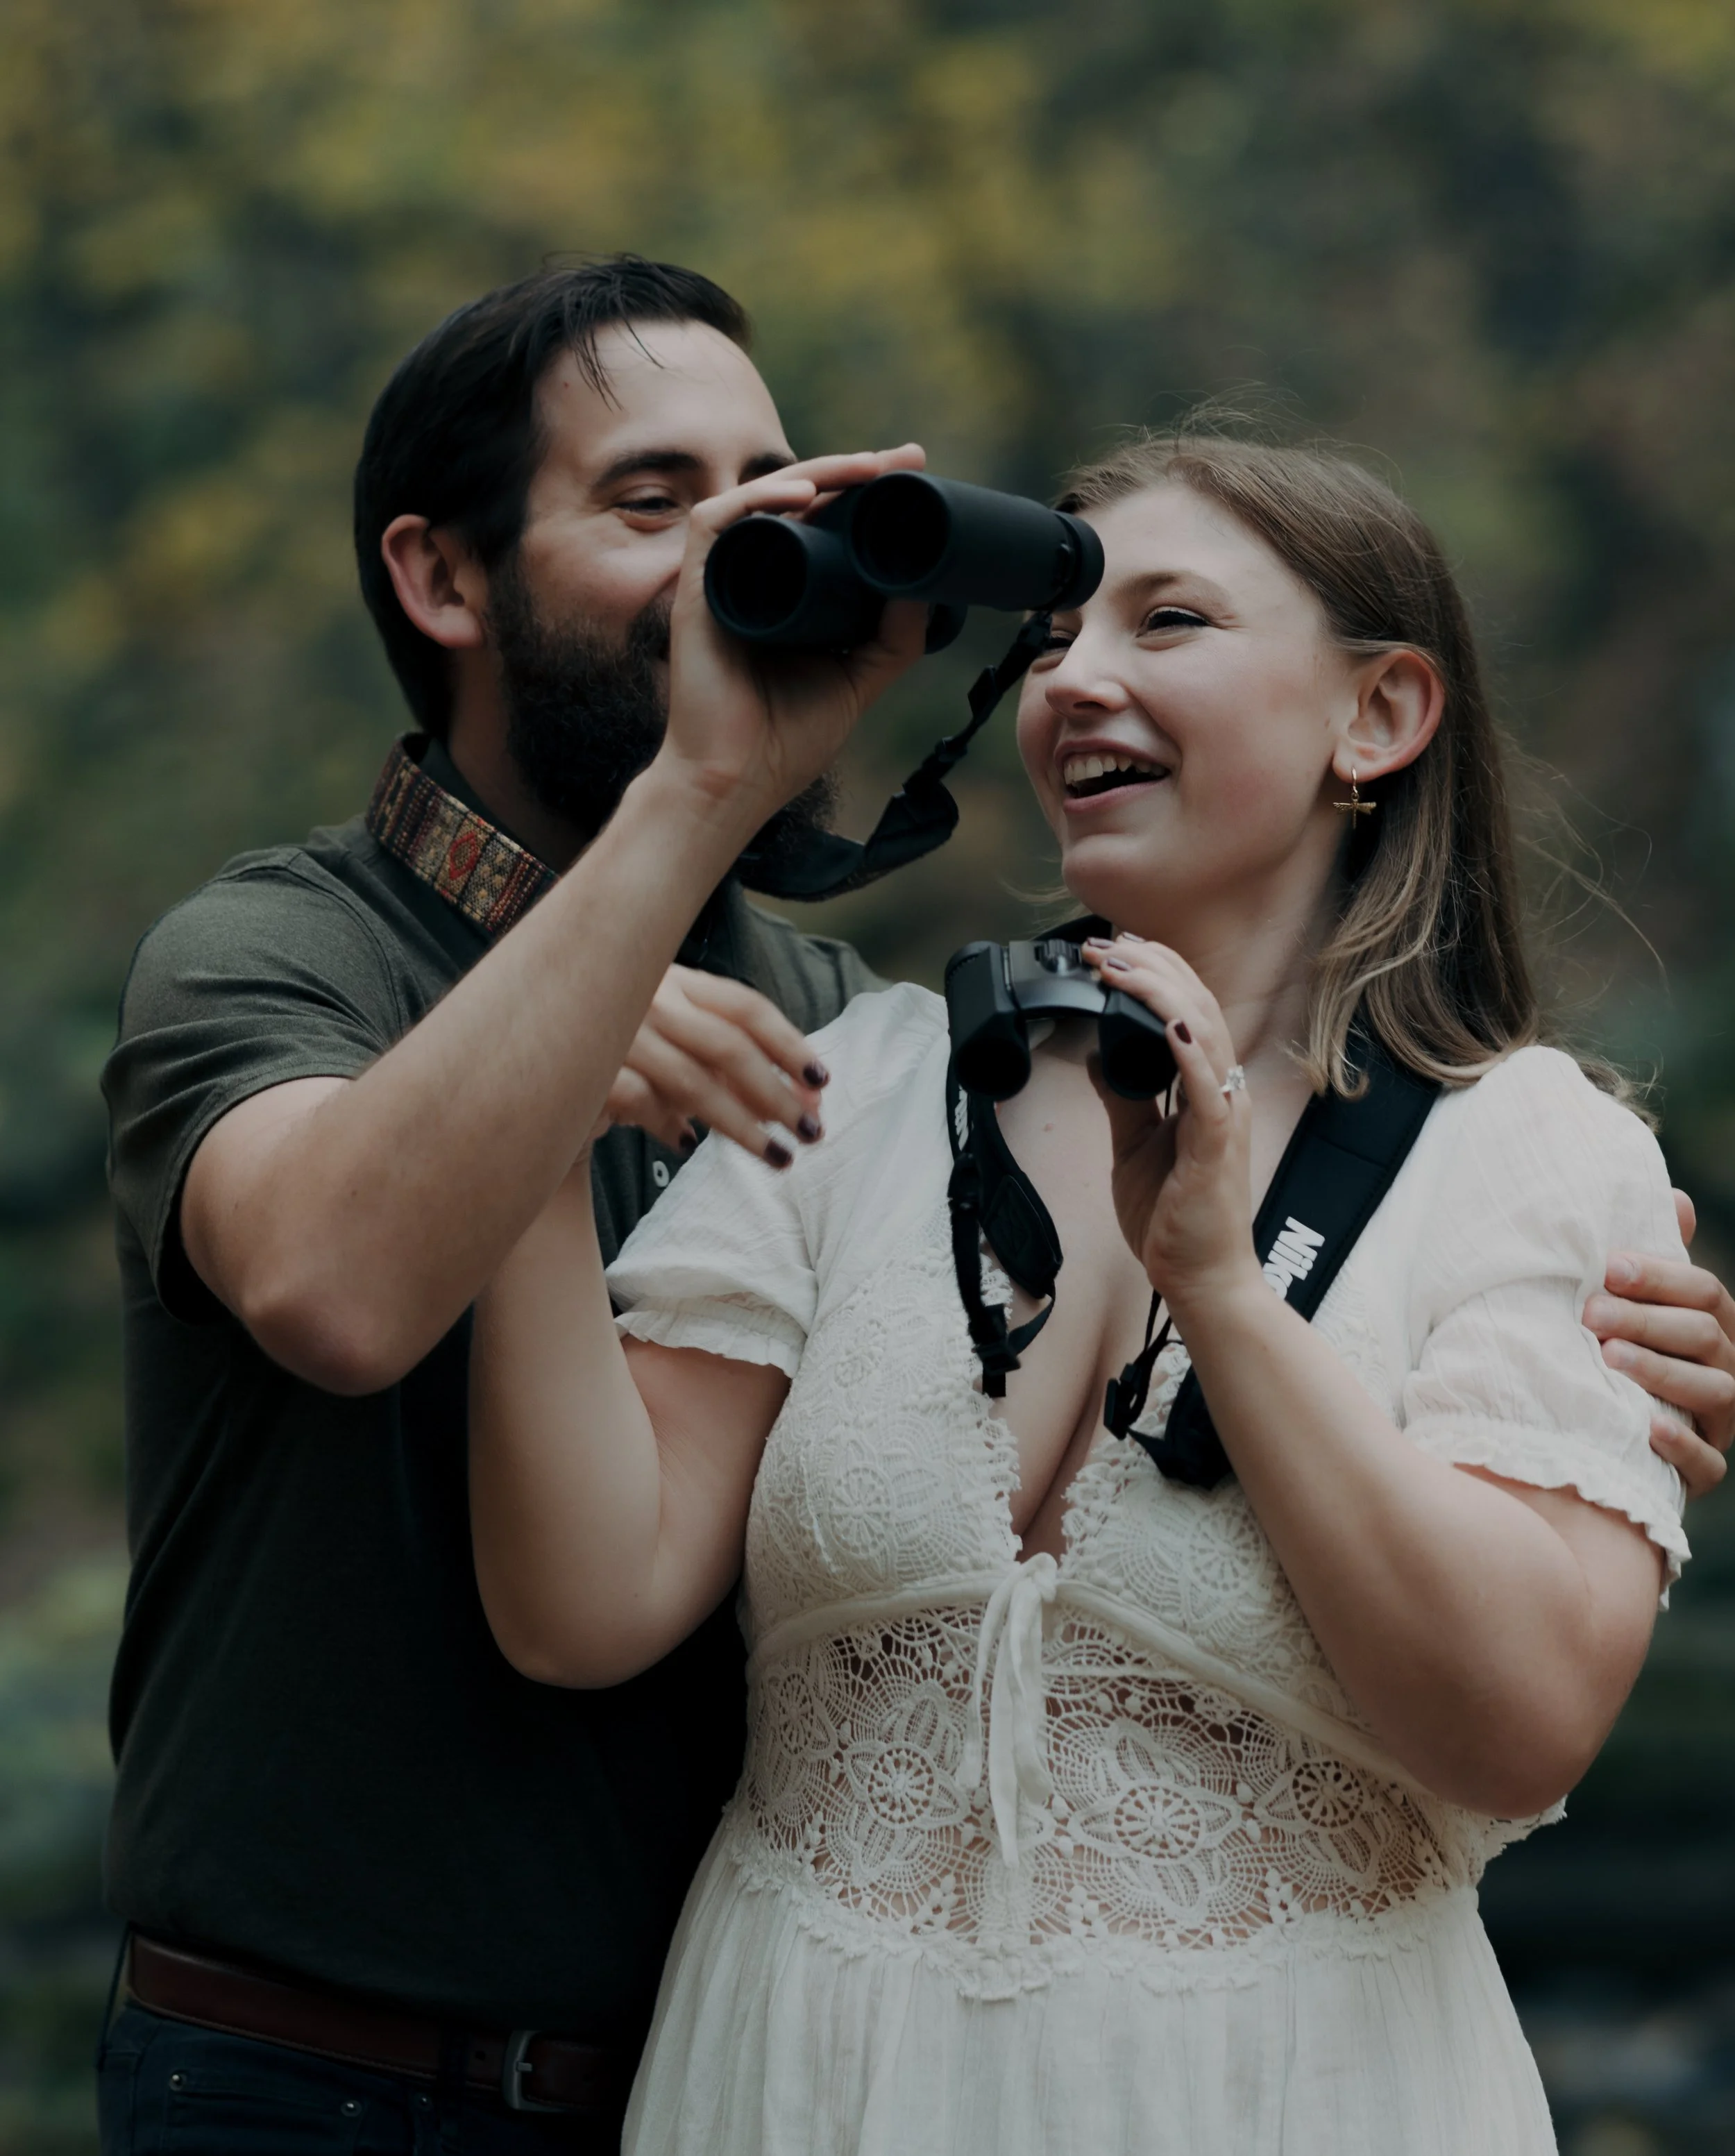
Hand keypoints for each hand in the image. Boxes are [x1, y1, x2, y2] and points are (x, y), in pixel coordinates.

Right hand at [597, 965, 828, 1170]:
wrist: (539, 1070)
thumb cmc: (627, 1059)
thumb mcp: (680, 1046)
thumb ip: (734, 1063)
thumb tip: (809, 1096)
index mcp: (675, 978)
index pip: (745, 1006)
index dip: (789, 1044)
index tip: (821, 1082)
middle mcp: (646, 997)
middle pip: (728, 1046)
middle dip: (776, 1094)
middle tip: (811, 1132)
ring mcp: (615, 1031)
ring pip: (692, 1082)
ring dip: (741, 1125)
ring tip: (777, 1156)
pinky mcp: (586, 1069)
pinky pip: (642, 1102)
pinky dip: (668, 1126)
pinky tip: (686, 1144)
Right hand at [656, 446, 931, 834]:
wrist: (734, 783)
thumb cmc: (784, 742)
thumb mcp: (859, 680)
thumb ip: (895, 637)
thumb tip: (929, 580)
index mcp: (790, 594)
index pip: (828, 524)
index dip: (867, 493)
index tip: (914, 475)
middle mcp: (756, 577)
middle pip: (803, 501)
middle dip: (855, 470)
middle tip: (905, 459)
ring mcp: (726, 579)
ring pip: (764, 498)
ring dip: (819, 471)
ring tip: (869, 468)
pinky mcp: (697, 587)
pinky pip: (718, 521)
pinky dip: (759, 498)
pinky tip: (805, 495)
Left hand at [1081, 935, 1258, 1312]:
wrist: (1199, 1278)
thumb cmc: (1176, 1219)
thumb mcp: (1135, 1145)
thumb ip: (1123, 1100)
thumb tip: (1097, 1057)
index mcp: (1205, 1090)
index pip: (1187, 1013)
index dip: (1156, 974)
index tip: (1116, 948)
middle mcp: (1222, 1094)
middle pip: (1197, 1009)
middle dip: (1152, 969)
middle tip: (1108, 944)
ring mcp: (1224, 1117)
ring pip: (1203, 1035)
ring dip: (1161, 995)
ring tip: (1123, 967)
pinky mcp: (1217, 1147)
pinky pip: (1208, 1090)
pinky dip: (1188, 1053)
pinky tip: (1166, 1025)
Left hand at [1584, 1189, 1734, 1497]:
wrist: (1606, 1434)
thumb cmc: (1620, 1350)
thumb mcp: (1633, 1305)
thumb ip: (1652, 1261)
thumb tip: (1676, 1198)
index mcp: (1711, 1323)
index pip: (1702, 1291)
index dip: (1660, 1276)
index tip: (1607, 1266)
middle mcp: (1726, 1368)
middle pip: (1702, 1335)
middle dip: (1646, 1321)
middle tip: (1590, 1314)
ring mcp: (1720, 1420)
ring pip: (1712, 1392)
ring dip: (1661, 1373)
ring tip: (1609, 1359)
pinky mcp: (1704, 1468)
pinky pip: (1708, 1462)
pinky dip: (1681, 1444)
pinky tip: (1648, 1427)